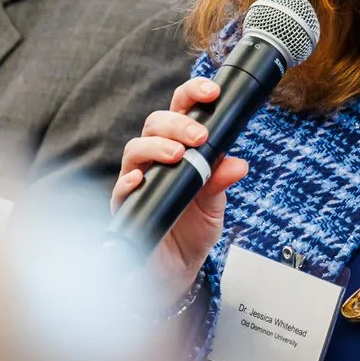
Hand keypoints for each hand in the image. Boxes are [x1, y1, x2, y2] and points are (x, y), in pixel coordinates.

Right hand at [115, 77, 250, 295]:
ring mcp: (137, 180)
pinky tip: (140, 179)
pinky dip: (130, 181)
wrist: (177, 269)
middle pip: (154, 124)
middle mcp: (154, 159)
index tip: (212, 92)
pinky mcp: (125, 206)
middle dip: (177, 123)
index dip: (192, 94)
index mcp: (178, 148)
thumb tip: (238, 163)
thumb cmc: (192, 229)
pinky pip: (121, 189)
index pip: (180, 111)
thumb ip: (221, 180)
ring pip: (134, 149)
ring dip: (156, 147)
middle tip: (198, 136)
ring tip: (177, 155)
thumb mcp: (215, 203)